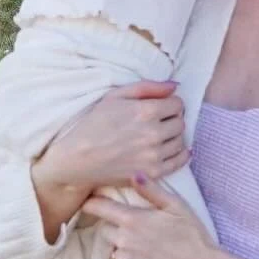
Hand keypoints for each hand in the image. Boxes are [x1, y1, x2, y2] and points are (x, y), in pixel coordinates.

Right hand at [31, 81, 188, 200]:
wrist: (78, 159)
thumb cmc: (94, 124)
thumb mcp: (115, 96)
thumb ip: (147, 87)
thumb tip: (175, 85)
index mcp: (146, 111)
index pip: (177, 104)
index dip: (170, 104)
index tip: (162, 108)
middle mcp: (154, 133)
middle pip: (180, 123)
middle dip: (172, 119)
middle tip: (160, 122)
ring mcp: (154, 155)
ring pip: (180, 141)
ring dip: (173, 136)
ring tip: (160, 136)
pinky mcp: (152, 172)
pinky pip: (179, 162)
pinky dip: (181, 155)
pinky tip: (174, 150)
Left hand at [84, 175, 217, 258]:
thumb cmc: (192, 236)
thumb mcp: (177, 207)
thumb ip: (152, 191)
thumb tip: (134, 174)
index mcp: (134, 220)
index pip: (100, 208)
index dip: (92, 203)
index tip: (88, 202)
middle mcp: (124, 240)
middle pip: (106, 230)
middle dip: (115, 228)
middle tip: (135, 231)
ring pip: (112, 250)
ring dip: (121, 248)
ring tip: (143, 250)